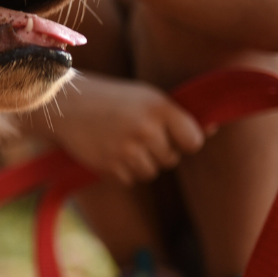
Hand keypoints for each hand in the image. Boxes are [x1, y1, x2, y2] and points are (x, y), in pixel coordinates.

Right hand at [20, 73, 206, 183]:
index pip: (193, 141)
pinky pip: (130, 179)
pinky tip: (108, 150)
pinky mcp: (110, 165)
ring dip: (140, 163)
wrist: (65, 103)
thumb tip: (213, 130)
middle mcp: (146, 128)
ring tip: (120, 142)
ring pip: (151, 172)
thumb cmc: (110, 98)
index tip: (172, 136)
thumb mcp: (145, 97)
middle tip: (135, 133)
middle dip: (158, 151)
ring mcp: (127, 149)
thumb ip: (175, 115)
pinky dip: (121, 170)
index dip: (184, 141)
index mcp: (159, 107)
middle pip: (171, 159)